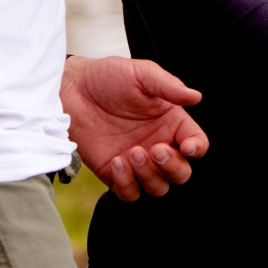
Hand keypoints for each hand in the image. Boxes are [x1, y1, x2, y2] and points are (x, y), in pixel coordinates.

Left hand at [60, 56, 208, 201]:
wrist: (71, 90)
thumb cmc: (109, 77)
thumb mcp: (142, 74)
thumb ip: (169, 86)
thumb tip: (197, 97)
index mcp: (171, 122)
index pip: (196, 144)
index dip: (197, 149)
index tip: (186, 146)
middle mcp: (157, 144)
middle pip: (181, 173)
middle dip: (172, 167)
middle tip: (155, 150)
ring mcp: (136, 163)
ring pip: (158, 187)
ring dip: (150, 176)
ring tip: (132, 152)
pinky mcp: (114, 174)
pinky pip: (130, 194)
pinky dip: (127, 184)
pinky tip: (116, 162)